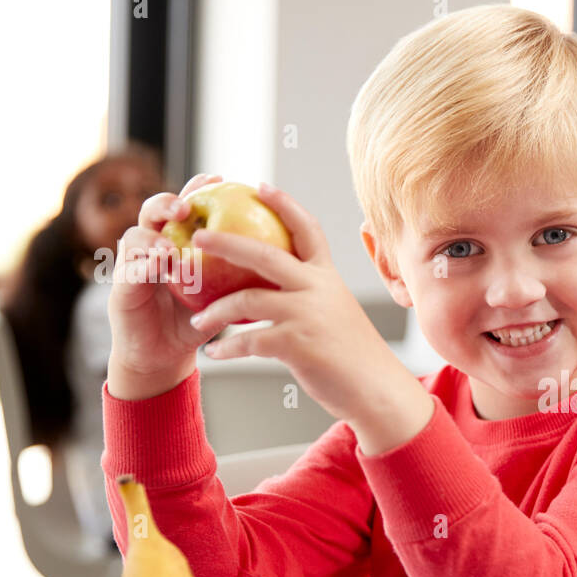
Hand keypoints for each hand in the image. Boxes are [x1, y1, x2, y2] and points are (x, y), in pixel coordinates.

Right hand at [107, 173, 223, 398]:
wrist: (166, 355)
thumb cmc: (198, 321)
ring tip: (170, 243)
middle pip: (152, 212)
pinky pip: (130, 273)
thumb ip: (242, 273)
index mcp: (175, 241)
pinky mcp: (120, 290)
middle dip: (167, 202)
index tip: (218, 178)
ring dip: (152, 237)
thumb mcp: (225, 295)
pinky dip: (144, 267)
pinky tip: (159, 266)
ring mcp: (132, 265)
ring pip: (134, 237)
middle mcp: (150, 247)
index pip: (184, 207)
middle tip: (186, 206)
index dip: (197, 188)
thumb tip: (288, 255)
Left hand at [187, 183, 432, 448]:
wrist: (378, 391)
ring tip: (197, 320)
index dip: (284, 205)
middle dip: (226, 242)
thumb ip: (312, 296)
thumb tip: (277, 288)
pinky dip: (227, 348)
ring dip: (215, 311)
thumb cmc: (356, 357)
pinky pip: (249, 340)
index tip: (260, 185)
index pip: (307, 229)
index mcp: (328, 277)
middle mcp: (318, 289)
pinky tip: (215, 354)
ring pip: (246, 301)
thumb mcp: (338, 312)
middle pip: (263, 254)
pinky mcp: (297, 345)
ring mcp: (307, 316)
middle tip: (199, 237)